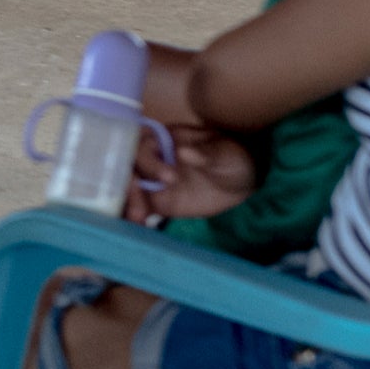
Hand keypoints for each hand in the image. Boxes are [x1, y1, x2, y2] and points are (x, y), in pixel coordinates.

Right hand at [124, 125, 256, 224]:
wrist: (242, 182)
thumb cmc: (231, 157)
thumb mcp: (224, 153)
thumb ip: (204, 153)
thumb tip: (182, 152)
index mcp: (163, 140)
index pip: (143, 146)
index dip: (149, 161)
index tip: (168, 179)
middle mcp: (151, 160)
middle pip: (127, 169)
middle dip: (129, 186)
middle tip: (142, 205)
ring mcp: (152, 182)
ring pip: (129, 191)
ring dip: (128, 203)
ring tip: (138, 218)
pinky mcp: (158, 203)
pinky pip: (140, 209)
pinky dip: (135, 218)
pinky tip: (139, 228)